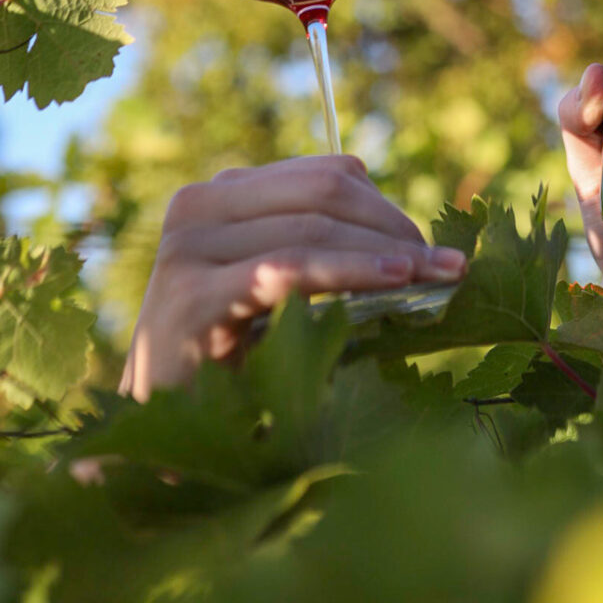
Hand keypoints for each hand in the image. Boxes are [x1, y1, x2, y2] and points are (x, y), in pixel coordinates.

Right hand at [120, 156, 466, 397]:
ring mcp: (191, 247)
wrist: (152, 427)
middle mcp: (200, 205)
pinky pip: (289, 269)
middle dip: (395, 225)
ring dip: (387, 251)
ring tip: (440, 274)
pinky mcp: (194, 295)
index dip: (386, 204)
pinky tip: (397, 280)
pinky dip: (349, 270)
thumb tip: (414, 242)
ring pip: (314, 227)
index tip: (431, 243)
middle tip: (449, 264)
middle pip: (324, 193)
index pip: (324, 175)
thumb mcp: (270, 287)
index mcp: (223, 194)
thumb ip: (316, 247)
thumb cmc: (225, 359)